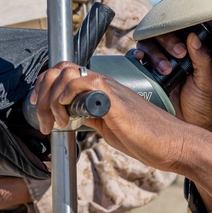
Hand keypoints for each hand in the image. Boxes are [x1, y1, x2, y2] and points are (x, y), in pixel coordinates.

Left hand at [30, 61, 199, 173]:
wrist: (173, 144)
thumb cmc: (147, 138)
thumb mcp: (109, 127)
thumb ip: (91, 116)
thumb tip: (70, 116)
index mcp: (101, 89)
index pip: (65, 72)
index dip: (45, 85)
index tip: (38, 107)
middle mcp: (103, 83)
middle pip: (60, 68)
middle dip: (42, 91)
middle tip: (42, 119)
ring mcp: (109, 88)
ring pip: (66, 74)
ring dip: (51, 99)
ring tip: (56, 123)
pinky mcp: (114, 98)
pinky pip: (83, 82)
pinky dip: (66, 96)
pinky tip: (68, 116)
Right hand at [131, 29, 211, 134]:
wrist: (190, 127)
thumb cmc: (202, 105)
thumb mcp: (205, 81)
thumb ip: (201, 58)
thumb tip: (193, 37)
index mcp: (186, 54)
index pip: (177, 33)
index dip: (177, 35)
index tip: (182, 49)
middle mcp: (169, 57)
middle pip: (159, 37)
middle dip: (166, 43)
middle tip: (177, 55)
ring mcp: (155, 66)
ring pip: (146, 46)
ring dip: (153, 53)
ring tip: (164, 70)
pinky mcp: (143, 77)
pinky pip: (133, 62)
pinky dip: (133, 57)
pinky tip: (139, 60)